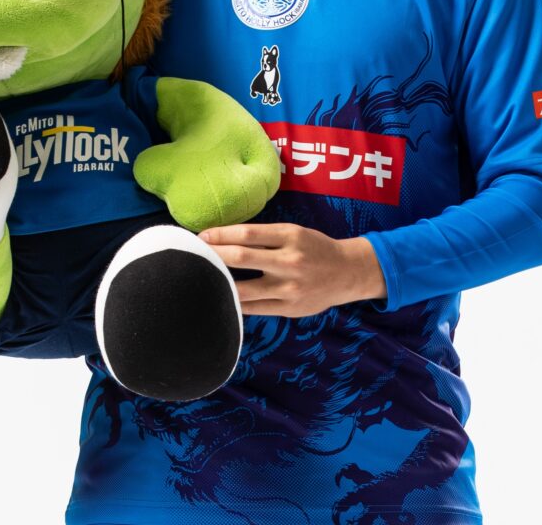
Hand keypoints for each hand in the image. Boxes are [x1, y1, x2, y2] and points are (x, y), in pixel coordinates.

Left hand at [198, 222, 385, 317]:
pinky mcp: (289, 309)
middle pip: (242, 258)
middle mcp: (289, 262)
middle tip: (194, 253)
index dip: (220, 234)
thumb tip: (225, 237)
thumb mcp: (294, 233)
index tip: (202, 235)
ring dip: (219, 282)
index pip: (247, 234)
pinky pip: (254, 308)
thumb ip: (265, 236)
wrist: (347, 273)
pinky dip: (234, 302)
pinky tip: (220, 297)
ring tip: (202, 278)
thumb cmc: (314, 248)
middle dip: (214, 255)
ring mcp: (289, 288)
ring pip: (244, 288)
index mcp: (290, 237)